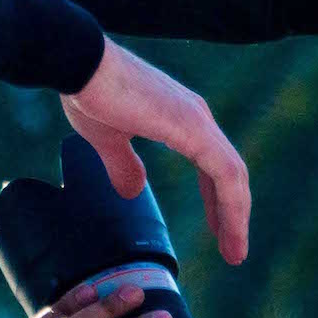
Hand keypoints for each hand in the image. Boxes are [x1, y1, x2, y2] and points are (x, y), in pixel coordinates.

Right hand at [61, 38, 249, 265]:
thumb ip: (124, 165)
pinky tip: (230, 230)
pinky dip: (231, 204)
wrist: (79, 64)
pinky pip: (225, 173)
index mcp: (182, 120)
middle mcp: (197, 118)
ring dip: (237, 217)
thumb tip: (133, 191)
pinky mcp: (193, 128)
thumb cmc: (89, 93)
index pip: (213, 167)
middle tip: (233, 251)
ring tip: (235, 252)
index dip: (218, 202)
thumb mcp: (108, 139)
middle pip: (229, 174)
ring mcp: (198, 121)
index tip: (219, 233)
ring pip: (233, 176)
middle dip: (233, 215)